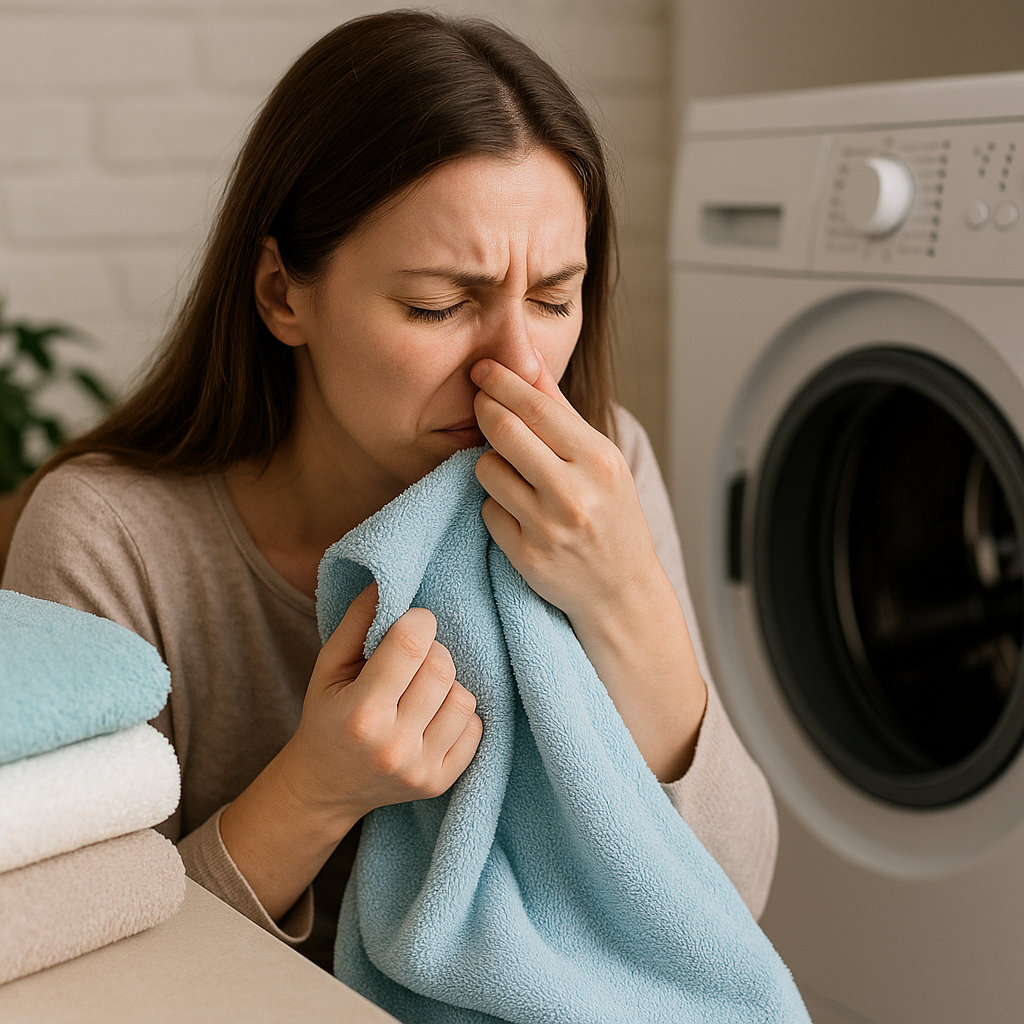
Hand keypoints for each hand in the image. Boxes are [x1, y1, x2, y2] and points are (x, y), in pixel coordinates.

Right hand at [219, 582, 481, 920]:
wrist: (325, 787)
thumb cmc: (327, 716)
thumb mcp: (327, 666)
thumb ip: (356, 621)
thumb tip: (387, 580)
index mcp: (360, 712)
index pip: (411, 644)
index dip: (418, 621)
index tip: (412, 623)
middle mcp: (392, 745)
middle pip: (441, 667)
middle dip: (431, 651)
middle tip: (412, 660)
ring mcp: (420, 769)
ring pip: (464, 697)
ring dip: (447, 685)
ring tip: (421, 691)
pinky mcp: (441, 783)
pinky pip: (476, 728)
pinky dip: (458, 715)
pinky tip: (432, 717)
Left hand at [471, 351, 657, 633]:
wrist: (620, 590)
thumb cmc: (610, 513)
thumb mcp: (600, 459)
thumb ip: (559, 409)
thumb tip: (529, 356)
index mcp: (598, 460)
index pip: (536, 406)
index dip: (502, 381)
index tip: (482, 369)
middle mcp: (574, 492)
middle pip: (502, 429)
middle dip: (485, 411)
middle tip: (483, 405)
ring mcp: (548, 527)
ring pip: (487, 469)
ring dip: (492, 464)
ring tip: (515, 473)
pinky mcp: (525, 555)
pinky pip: (487, 509)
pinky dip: (497, 505)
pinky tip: (520, 512)